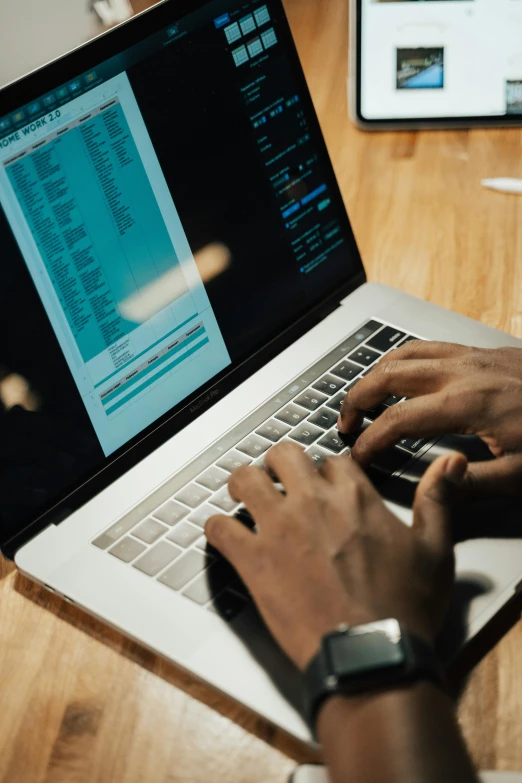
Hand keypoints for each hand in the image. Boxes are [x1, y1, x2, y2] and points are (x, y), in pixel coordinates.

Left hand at [206, 442, 465, 670]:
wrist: (370, 653)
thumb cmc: (403, 608)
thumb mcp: (435, 550)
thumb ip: (436, 501)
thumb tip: (450, 464)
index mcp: (354, 496)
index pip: (331, 460)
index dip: (326, 472)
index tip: (326, 485)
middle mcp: (312, 503)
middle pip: (283, 454)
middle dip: (280, 464)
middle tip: (279, 479)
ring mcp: (278, 529)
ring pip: (244, 479)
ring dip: (243, 485)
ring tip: (245, 496)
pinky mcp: (254, 561)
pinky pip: (219, 528)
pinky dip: (217, 528)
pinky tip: (223, 533)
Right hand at [338, 342, 521, 497]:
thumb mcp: (520, 474)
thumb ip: (473, 484)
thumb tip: (435, 488)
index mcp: (468, 403)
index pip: (398, 419)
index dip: (370, 440)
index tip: (358, 458)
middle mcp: (463, 372)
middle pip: (389, 375)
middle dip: (357, 399)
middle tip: (346, 423)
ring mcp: (472, 356)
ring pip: (405, 353)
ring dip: (376, 374)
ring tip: (364, 397)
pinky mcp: (483, 351)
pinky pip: (430, 346)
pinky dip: (404, 359)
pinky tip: (404, 374)